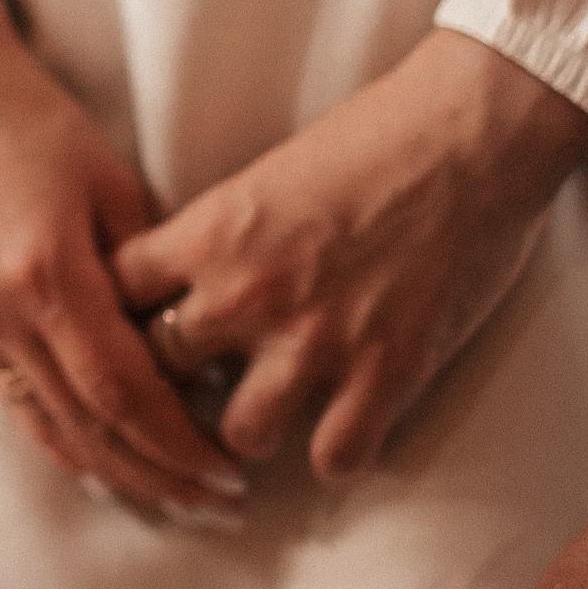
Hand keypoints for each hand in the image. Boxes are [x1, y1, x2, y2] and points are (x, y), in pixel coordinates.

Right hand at [0, 0, 246, 513]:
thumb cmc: (33, 124)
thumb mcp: (113, 186)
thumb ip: (152, 276)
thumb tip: (199, 355)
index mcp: (47, 275)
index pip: (123, 393)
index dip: (179, 445)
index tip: (229, 472)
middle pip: (86, 428)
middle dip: (157, 476)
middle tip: (217, 503)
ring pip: (44, 427)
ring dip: (112, 471)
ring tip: (171, 495)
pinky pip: (13, 401)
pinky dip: (63, 437)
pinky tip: (104, 456)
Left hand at [109, 31, 587, 482]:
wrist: (473, 131)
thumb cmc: (376, 135)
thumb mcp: (265, 176)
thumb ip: (218, 235)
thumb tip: (182, 279)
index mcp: (210, 234)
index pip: (114, 298)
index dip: (114, 323)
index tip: (128, 335)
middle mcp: (247, 293)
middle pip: (159, 377)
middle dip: (172, 389)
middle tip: (193, 396)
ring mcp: (316, 339)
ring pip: (241, 434)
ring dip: (254, 431)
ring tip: (272, 418)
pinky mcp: (386, 371)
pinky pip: (336, 458)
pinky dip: (339, 454)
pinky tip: (344, 430)